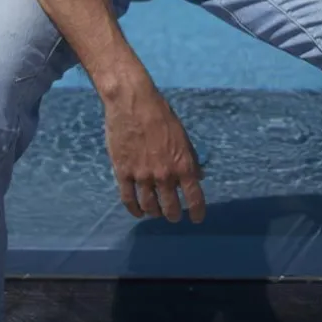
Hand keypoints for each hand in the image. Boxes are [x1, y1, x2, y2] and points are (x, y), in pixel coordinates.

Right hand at [104, 84, 205, 223]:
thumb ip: (190, 158)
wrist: (132, 102)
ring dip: (155, 213)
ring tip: (155, 212)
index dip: (197, 212)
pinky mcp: (123, 173)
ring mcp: (142, 176)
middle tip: (173, 215)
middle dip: (174, 215)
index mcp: (183, 164)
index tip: (197, 218)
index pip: (194, 198)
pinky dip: (135, 210)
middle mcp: (164, 175)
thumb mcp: (182, 135)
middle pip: (170, 208)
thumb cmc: (160, 114)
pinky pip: (129, 200)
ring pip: (150, 207)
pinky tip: (138, 211)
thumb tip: (199, 176)